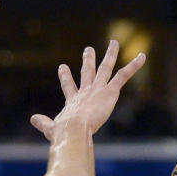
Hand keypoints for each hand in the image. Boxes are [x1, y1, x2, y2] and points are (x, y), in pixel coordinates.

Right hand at [30, 41, 145, 140]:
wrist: (73, 129)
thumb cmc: (63, 132)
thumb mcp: (51, 128)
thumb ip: (43, 123)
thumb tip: (33, 119)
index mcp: (72, 101)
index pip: (69, 86)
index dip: (66, 77)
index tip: (62, 67)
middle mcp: (85, 91)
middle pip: (87, 72)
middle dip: (88, 60)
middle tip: (88, 49)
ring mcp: (98, 89)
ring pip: (105, 68)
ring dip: (110, 55)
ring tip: (114, 43)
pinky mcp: (109, 91)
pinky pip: (123, 75)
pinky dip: (134, 66)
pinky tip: (143, 56)